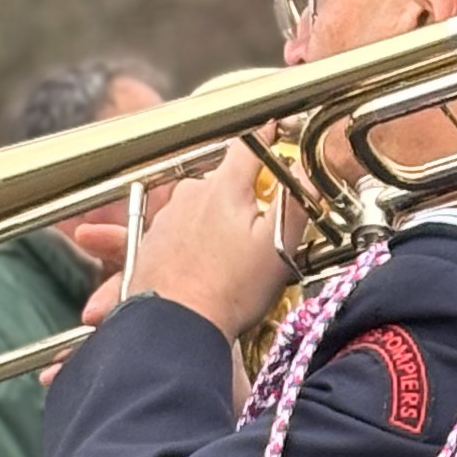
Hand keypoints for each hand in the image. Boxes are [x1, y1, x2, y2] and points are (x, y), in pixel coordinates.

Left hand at [108, 140, 290, 344]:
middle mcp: (191, 195)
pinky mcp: (150, 242)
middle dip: (242, 197)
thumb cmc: (229, 291)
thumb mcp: (278, 247)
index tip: (276, 129)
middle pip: (224, 181)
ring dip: (216, 222)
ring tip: (230, 260)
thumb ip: (294, 203)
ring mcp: (167, 218)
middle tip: (259, 230)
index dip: (266, 135)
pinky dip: (191, 242)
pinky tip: (202, 267)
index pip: (249, 145)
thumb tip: (305, 174)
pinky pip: (177, 232)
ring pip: (199, 208)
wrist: (175, 326)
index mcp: (225, 188)